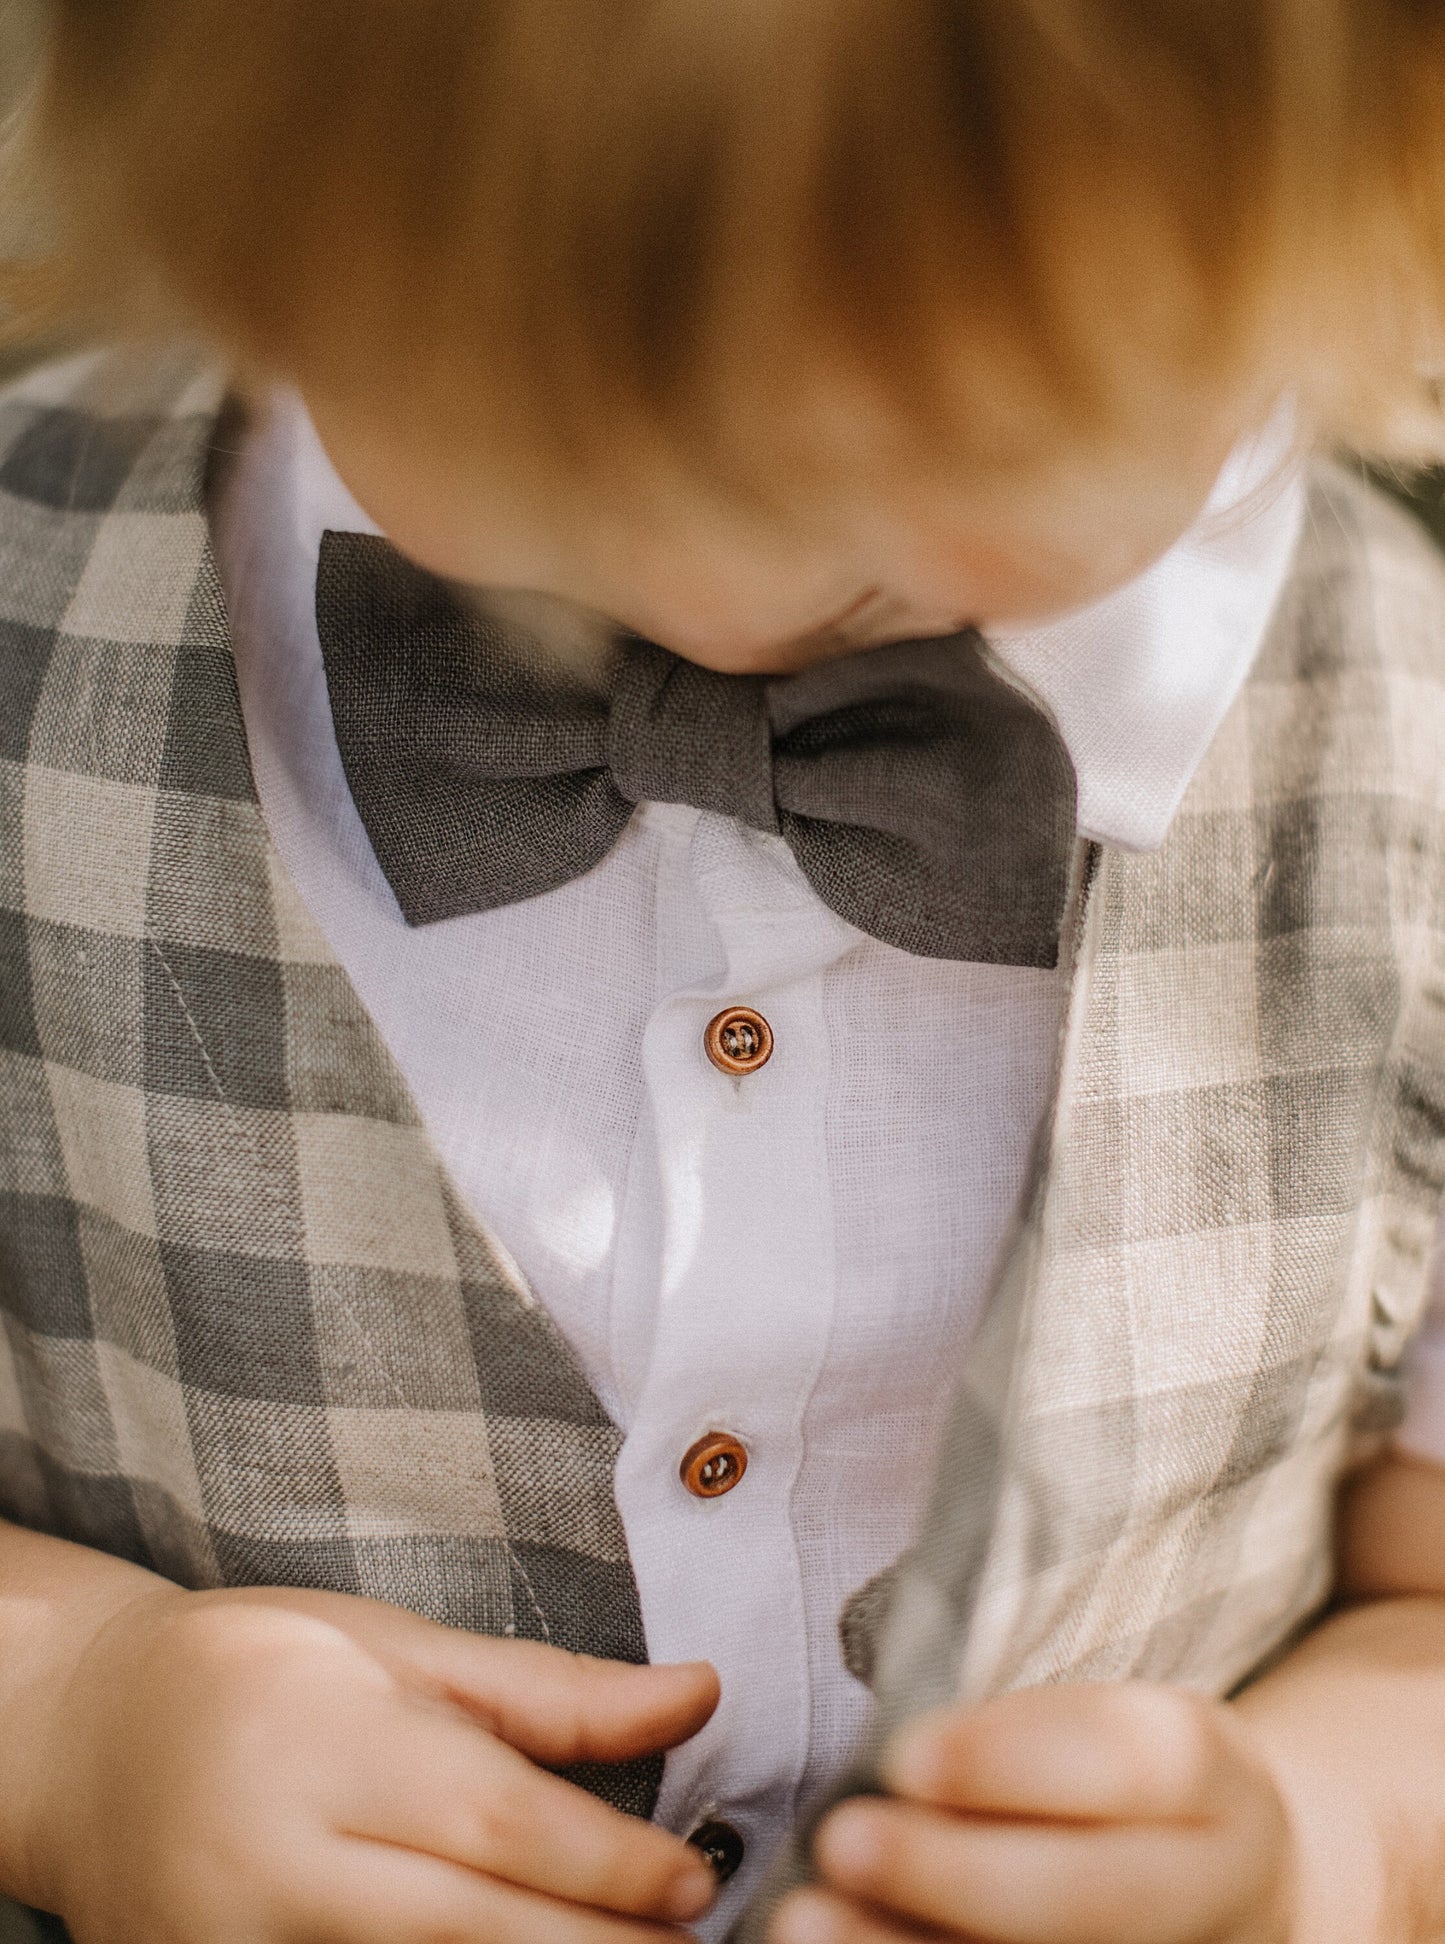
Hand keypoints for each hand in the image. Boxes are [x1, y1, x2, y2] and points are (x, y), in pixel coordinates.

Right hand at [23, 1581, 719, 1942]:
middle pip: (464, 1927)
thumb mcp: (401, 1649)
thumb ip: (552, 1693)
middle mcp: (274, 1864)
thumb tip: (700, 1692)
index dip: (605, 1863)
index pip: (490, 1820)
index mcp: (324, 1744)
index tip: (694, 1884)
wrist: (87, 1745)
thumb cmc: (260, 1671)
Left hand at [773, 1683, 1294, 1943]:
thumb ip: (1017, 1744)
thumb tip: (890, 1765)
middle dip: (958, 1873)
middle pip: (1095, 1894)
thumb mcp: (1102, 1731)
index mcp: (1215, 1783)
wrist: (1221, 1894)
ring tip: (805, 1920)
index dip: (1015, 1760)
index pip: (1129, 1762)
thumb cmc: (1112, 1791)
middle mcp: (1217, 1896)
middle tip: (841, 1840)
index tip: (904, 1753)